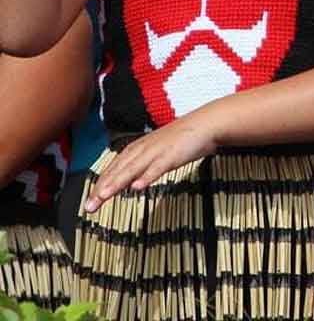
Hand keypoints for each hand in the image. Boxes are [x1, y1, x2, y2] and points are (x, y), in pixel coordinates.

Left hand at [84, 113, 217, 211]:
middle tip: (89, 207)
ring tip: (104, 197)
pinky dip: (147, 176)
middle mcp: (142, 149)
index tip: (89, 203)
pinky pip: (157, 167)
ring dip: (117, 183)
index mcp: (137, 149)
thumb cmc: (181, 140)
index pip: (112, 170)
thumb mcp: (157, 153)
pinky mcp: (172, 155)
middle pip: (118, 171)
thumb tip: (129, 182)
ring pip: (132, 169)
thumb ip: (142, 166)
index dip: (99, 186)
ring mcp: (157, 152)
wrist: (205, 124)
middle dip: (102, 189)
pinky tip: (138, 187)